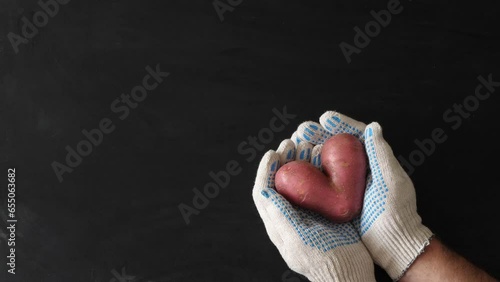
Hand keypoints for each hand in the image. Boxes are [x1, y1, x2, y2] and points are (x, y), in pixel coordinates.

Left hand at [252, 137, 375, 281]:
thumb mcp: (299, 241)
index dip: (265, 170)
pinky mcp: (323, 211)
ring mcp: (306, 212)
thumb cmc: (322, 262)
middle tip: (293, 143)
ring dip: (300, 161)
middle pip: (280, 182)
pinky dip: (318, 170)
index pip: (263, 191)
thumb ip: (281, 217)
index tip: (273, 153)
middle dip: (283, 160)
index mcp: (278, 223)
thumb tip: (263, 192)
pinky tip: (325, 159)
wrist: (348, 274)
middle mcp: (289, 215)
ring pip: (298, 181)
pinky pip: (317, 185)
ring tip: (308, 145)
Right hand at [295, 111, 432, 279]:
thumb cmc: (394, 214)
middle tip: (303, 130)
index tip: (325, 118)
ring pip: (324, 161)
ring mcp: (346, 185)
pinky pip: (318, 181)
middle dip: (317, 135)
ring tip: (296, 144)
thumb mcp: (390, 182)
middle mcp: (358, 171)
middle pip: (335, 146)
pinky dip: (306, 172)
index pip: (356, 135)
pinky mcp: (335, 199)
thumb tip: (373, 126)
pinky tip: (295, 167)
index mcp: (374, 161)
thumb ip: (380, 154)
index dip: (340, 124)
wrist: (391, 246)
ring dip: (309, 151)